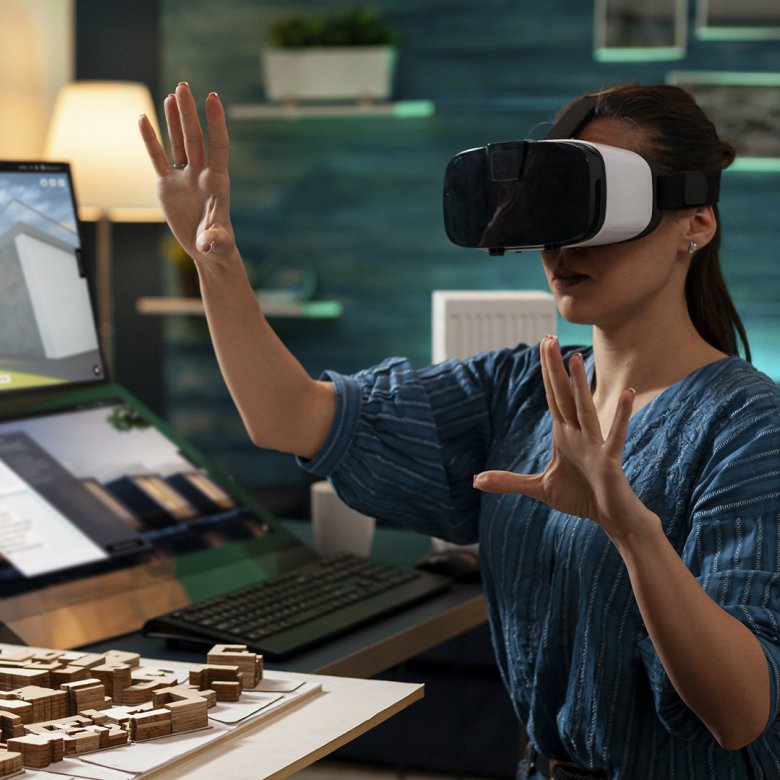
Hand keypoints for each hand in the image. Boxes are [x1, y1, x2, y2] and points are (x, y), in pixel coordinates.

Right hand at [138, 83, 234, 261]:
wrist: (206, 250)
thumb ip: (215, 238)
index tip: (213, 98)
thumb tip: (208, 242)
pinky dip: (150, 140)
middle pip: (194, 138)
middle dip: (189, 112)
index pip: (218, 146)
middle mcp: (201, 174)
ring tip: (173, 94)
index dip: (216, 123)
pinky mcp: (168, 185)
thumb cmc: (218, 245)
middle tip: (184, 86)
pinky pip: (158, 158)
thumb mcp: (218, 243)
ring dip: (175, 119)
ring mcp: (184, 177)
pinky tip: (144, 119)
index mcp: (217, 183)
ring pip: (178, 142)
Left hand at [474, 336, 648, 540]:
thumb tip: (476, 481)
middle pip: (563, 395)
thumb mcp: (539, 488)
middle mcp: (578, 433)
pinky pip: (615, 435)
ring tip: (576, 358)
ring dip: (579, 385)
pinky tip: (628, 394)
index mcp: (564, 435)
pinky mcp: (608, 460)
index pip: (551, 397)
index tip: (543, 345)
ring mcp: (594, 445)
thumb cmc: (580, 497)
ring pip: (584, 409)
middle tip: (549, 338)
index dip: (546, 372)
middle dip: (554, 369)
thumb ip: (509, 482)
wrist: (611, 517)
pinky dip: (621, 416)